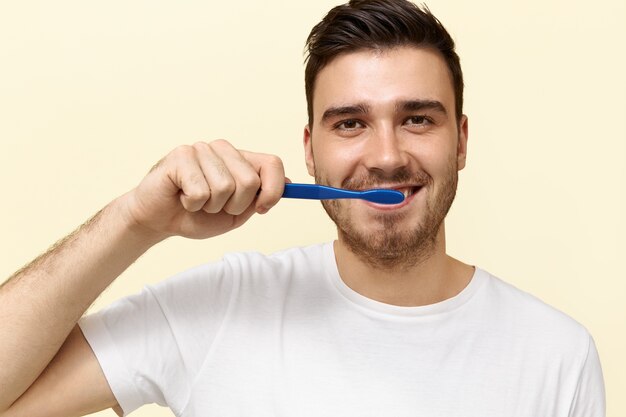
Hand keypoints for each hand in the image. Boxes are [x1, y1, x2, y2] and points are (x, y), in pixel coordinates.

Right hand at [122, 140, 285, 239]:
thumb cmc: (197, 215)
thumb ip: (261, 198)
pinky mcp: (180, 156)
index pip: (272, 164)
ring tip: (196, 202)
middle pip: (250, 181)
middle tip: (214, 207)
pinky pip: (201, 190)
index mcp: (240, 160)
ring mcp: (201, 149)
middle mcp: (223, 149)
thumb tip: (291, 185)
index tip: (261, 209)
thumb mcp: (236, 213)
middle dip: (235, 206)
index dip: (273, 190)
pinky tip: (182, 198)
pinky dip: (192, 204)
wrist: (158, 220)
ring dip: (211, 206)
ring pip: (225, 187)